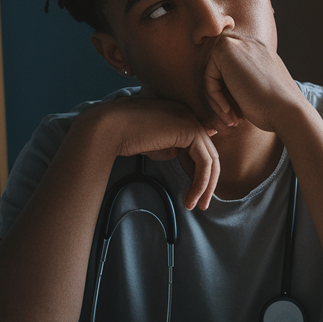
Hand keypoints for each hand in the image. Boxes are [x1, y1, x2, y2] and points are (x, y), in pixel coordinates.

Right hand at [83, 95, 219, 210]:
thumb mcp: (157, 147)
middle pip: (209, 154)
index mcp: (181, 118)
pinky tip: (191, 198)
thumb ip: (175, 150)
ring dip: (206, 186)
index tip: (194, 194)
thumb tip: (190, 158)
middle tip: (201, 204)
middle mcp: (189, 116)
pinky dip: (201, 183)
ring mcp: (191, 121)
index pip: (199, 149)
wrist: (111, 128)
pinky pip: (205, 162)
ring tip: (196, 206)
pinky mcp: (190, 130)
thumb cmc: (127, 138)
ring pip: (211, 159)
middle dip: (208, 182)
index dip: (200, 173)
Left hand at [202, 32, 304, 131]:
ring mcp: (236, 43)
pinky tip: (230, 113)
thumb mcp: (258, 90)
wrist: (288, 111)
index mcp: (256, 51)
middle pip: (216, 74)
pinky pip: (208, 79)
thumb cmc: (275, 108)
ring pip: (211, 77)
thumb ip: (242, 81)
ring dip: (217, 102)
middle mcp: (246, 42)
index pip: (227, 72)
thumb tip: (223, 90)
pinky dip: (216, 100)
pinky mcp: (225, 51)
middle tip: (232, 120)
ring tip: (231, 120)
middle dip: (220, 98)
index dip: (228, 96)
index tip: (238, 115)